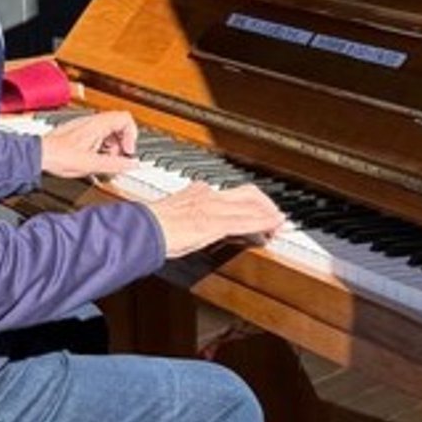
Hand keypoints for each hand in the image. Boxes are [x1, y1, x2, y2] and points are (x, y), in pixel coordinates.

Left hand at [40, 111, 140, 177]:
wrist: (39, 156)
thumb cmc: (58, 156)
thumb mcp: (91, 164)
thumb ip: (114, 164)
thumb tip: (131, 164)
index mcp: (97, 125)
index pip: (125, 119)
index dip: (131, 135)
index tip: (127, 151)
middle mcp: (92, 122)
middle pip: (118, 126)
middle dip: (122, 144)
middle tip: (118, 158)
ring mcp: (85, 127)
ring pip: (108, 132)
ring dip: (111, 147)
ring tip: (105, 161)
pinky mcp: (79, 133)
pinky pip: (97, 136)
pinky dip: (101, 148)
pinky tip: (95, 160)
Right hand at [145, 183, 285, 258]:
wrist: (142, 229)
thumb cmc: (150, 227)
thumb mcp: (172, 215)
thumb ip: (185, 215)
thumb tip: (189, 225)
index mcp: (197, 193)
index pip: (230, 193)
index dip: (249, 201)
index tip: (256, 210)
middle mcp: (208, 195)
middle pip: (247, 194)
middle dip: (265, 204)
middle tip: (275, 216)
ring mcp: (213, 208)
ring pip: (250, 206)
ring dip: (268, 215)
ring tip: (279, 224)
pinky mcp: (215, 223)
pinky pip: (246, 221)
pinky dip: (263, 223)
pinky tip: (272, 227)